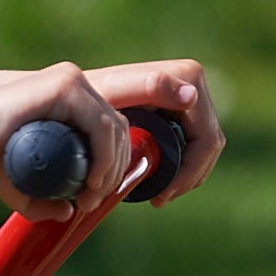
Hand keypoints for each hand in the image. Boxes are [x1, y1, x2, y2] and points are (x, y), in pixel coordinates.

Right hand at [0, 61, 128, 220]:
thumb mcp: (21, 185)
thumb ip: (42, 200)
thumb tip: (68, 213)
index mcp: (70, 103)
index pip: (109, 134)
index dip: (110, 169)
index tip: (91, 199)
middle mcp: (75, 86)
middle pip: (116, 129)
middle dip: (114, 171)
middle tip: (91, 201)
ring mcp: (71, 81)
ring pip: (113, 127)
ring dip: (111, 166)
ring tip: (90, 193)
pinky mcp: (64, 84)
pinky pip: (99, 123)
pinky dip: (105, 152)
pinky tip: (94, 175)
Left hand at [86, 60, 225, 197]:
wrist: (67, 97)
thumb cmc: (85, 98)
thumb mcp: (112, 93)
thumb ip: (149, 87)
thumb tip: (192, 96)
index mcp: (187, 76)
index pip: (206, 139)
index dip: (188, 172)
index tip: (161, 194)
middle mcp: (193, 81)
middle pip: (208, 145)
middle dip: (187, 177)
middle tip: (159, 199)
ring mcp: (189, 94)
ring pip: (204, 148)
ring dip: (185, 175)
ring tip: (158, 195)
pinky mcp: (180, 108)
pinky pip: (194, 145)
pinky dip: (181, 166)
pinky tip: (160, 181)